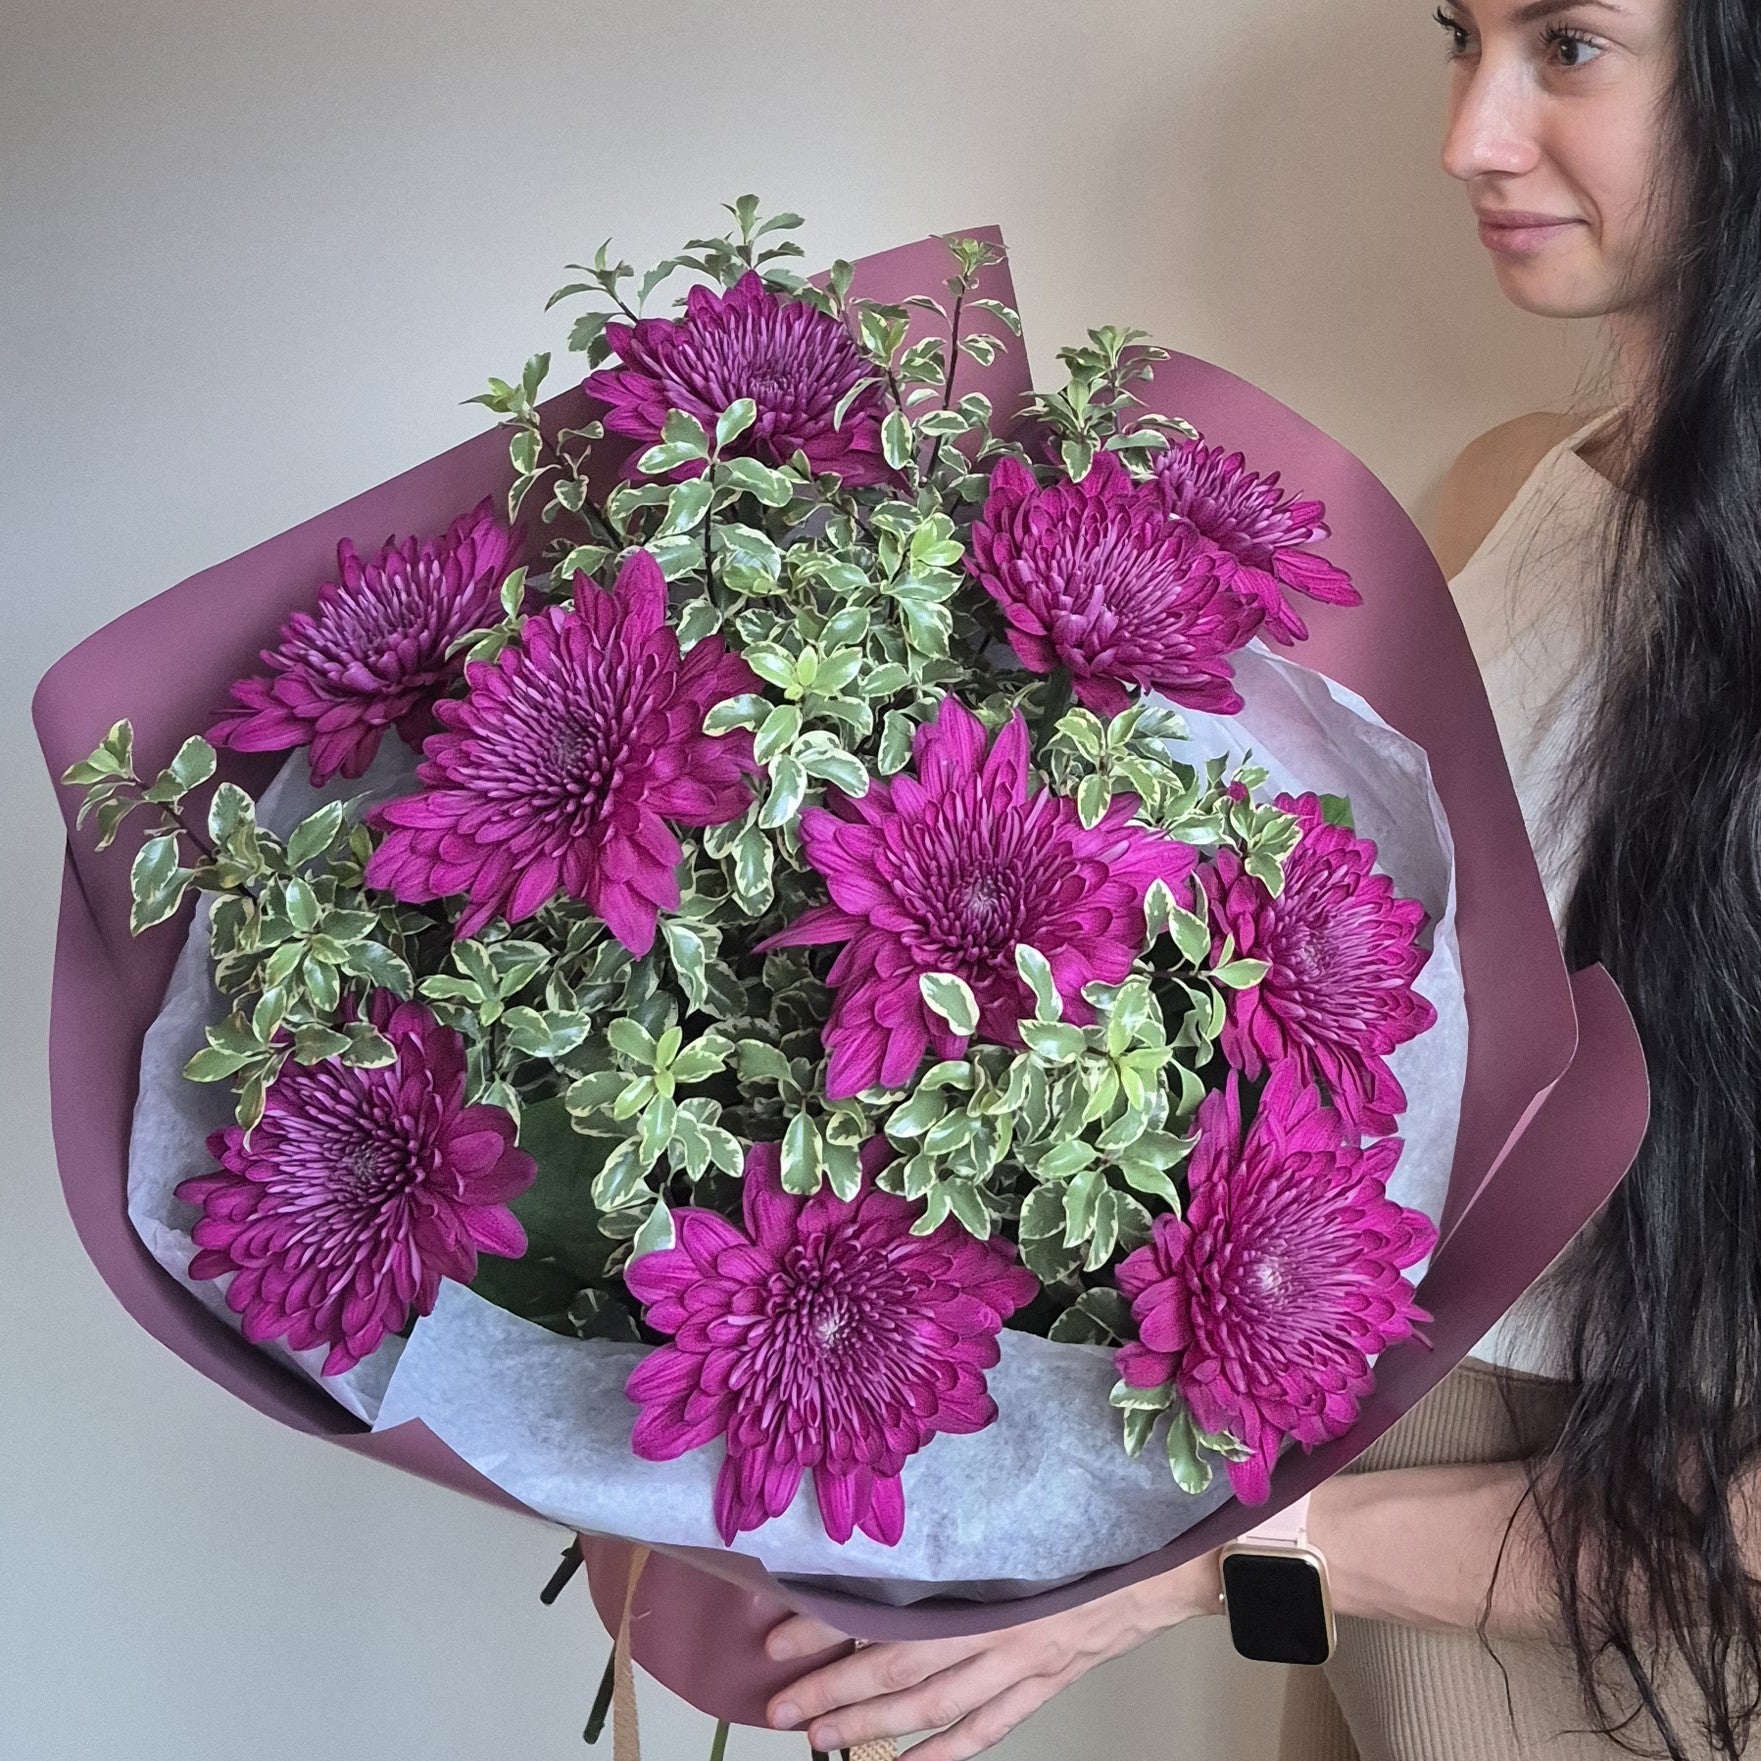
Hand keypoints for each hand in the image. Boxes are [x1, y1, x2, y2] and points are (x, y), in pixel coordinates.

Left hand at [762, 1551, 1221, 1758]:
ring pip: (933, 1709)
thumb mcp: (1021, 1511)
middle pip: (899, 1674)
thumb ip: (960, 1520)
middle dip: (832, 1689)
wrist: (1171, 1556)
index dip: (827, 1628)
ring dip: (872, 1727)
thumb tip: (890, 1509)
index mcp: (988, 1586)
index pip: (889, 1618)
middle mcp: (1000, 1635)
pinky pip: (987, 1728)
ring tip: (821, 1738)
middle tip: (779, 1701)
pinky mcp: (1044, 1681)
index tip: (776, 1626)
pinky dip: (943, 1753)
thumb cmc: (1095, 1522)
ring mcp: (1023, 1665)